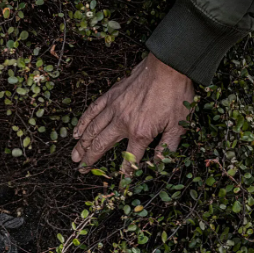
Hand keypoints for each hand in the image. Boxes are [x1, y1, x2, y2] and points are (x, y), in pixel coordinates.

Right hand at [72, 52, 193, 174]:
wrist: (168, 66)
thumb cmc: (175, 95)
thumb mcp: (179, 125)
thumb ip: (167, 148)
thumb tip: (160, 166)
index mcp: (140, 133)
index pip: (129, 160)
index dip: (124, 175)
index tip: (119, 186)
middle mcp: (123, 123)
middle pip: (101, 146)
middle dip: (90, 160)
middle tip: (81, 170)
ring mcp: (114, 108)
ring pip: (93, 130)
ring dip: (82, 145)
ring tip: (74, 157)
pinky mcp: (112, 96)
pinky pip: (93, 111)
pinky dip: (83, 122)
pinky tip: (77, 131)